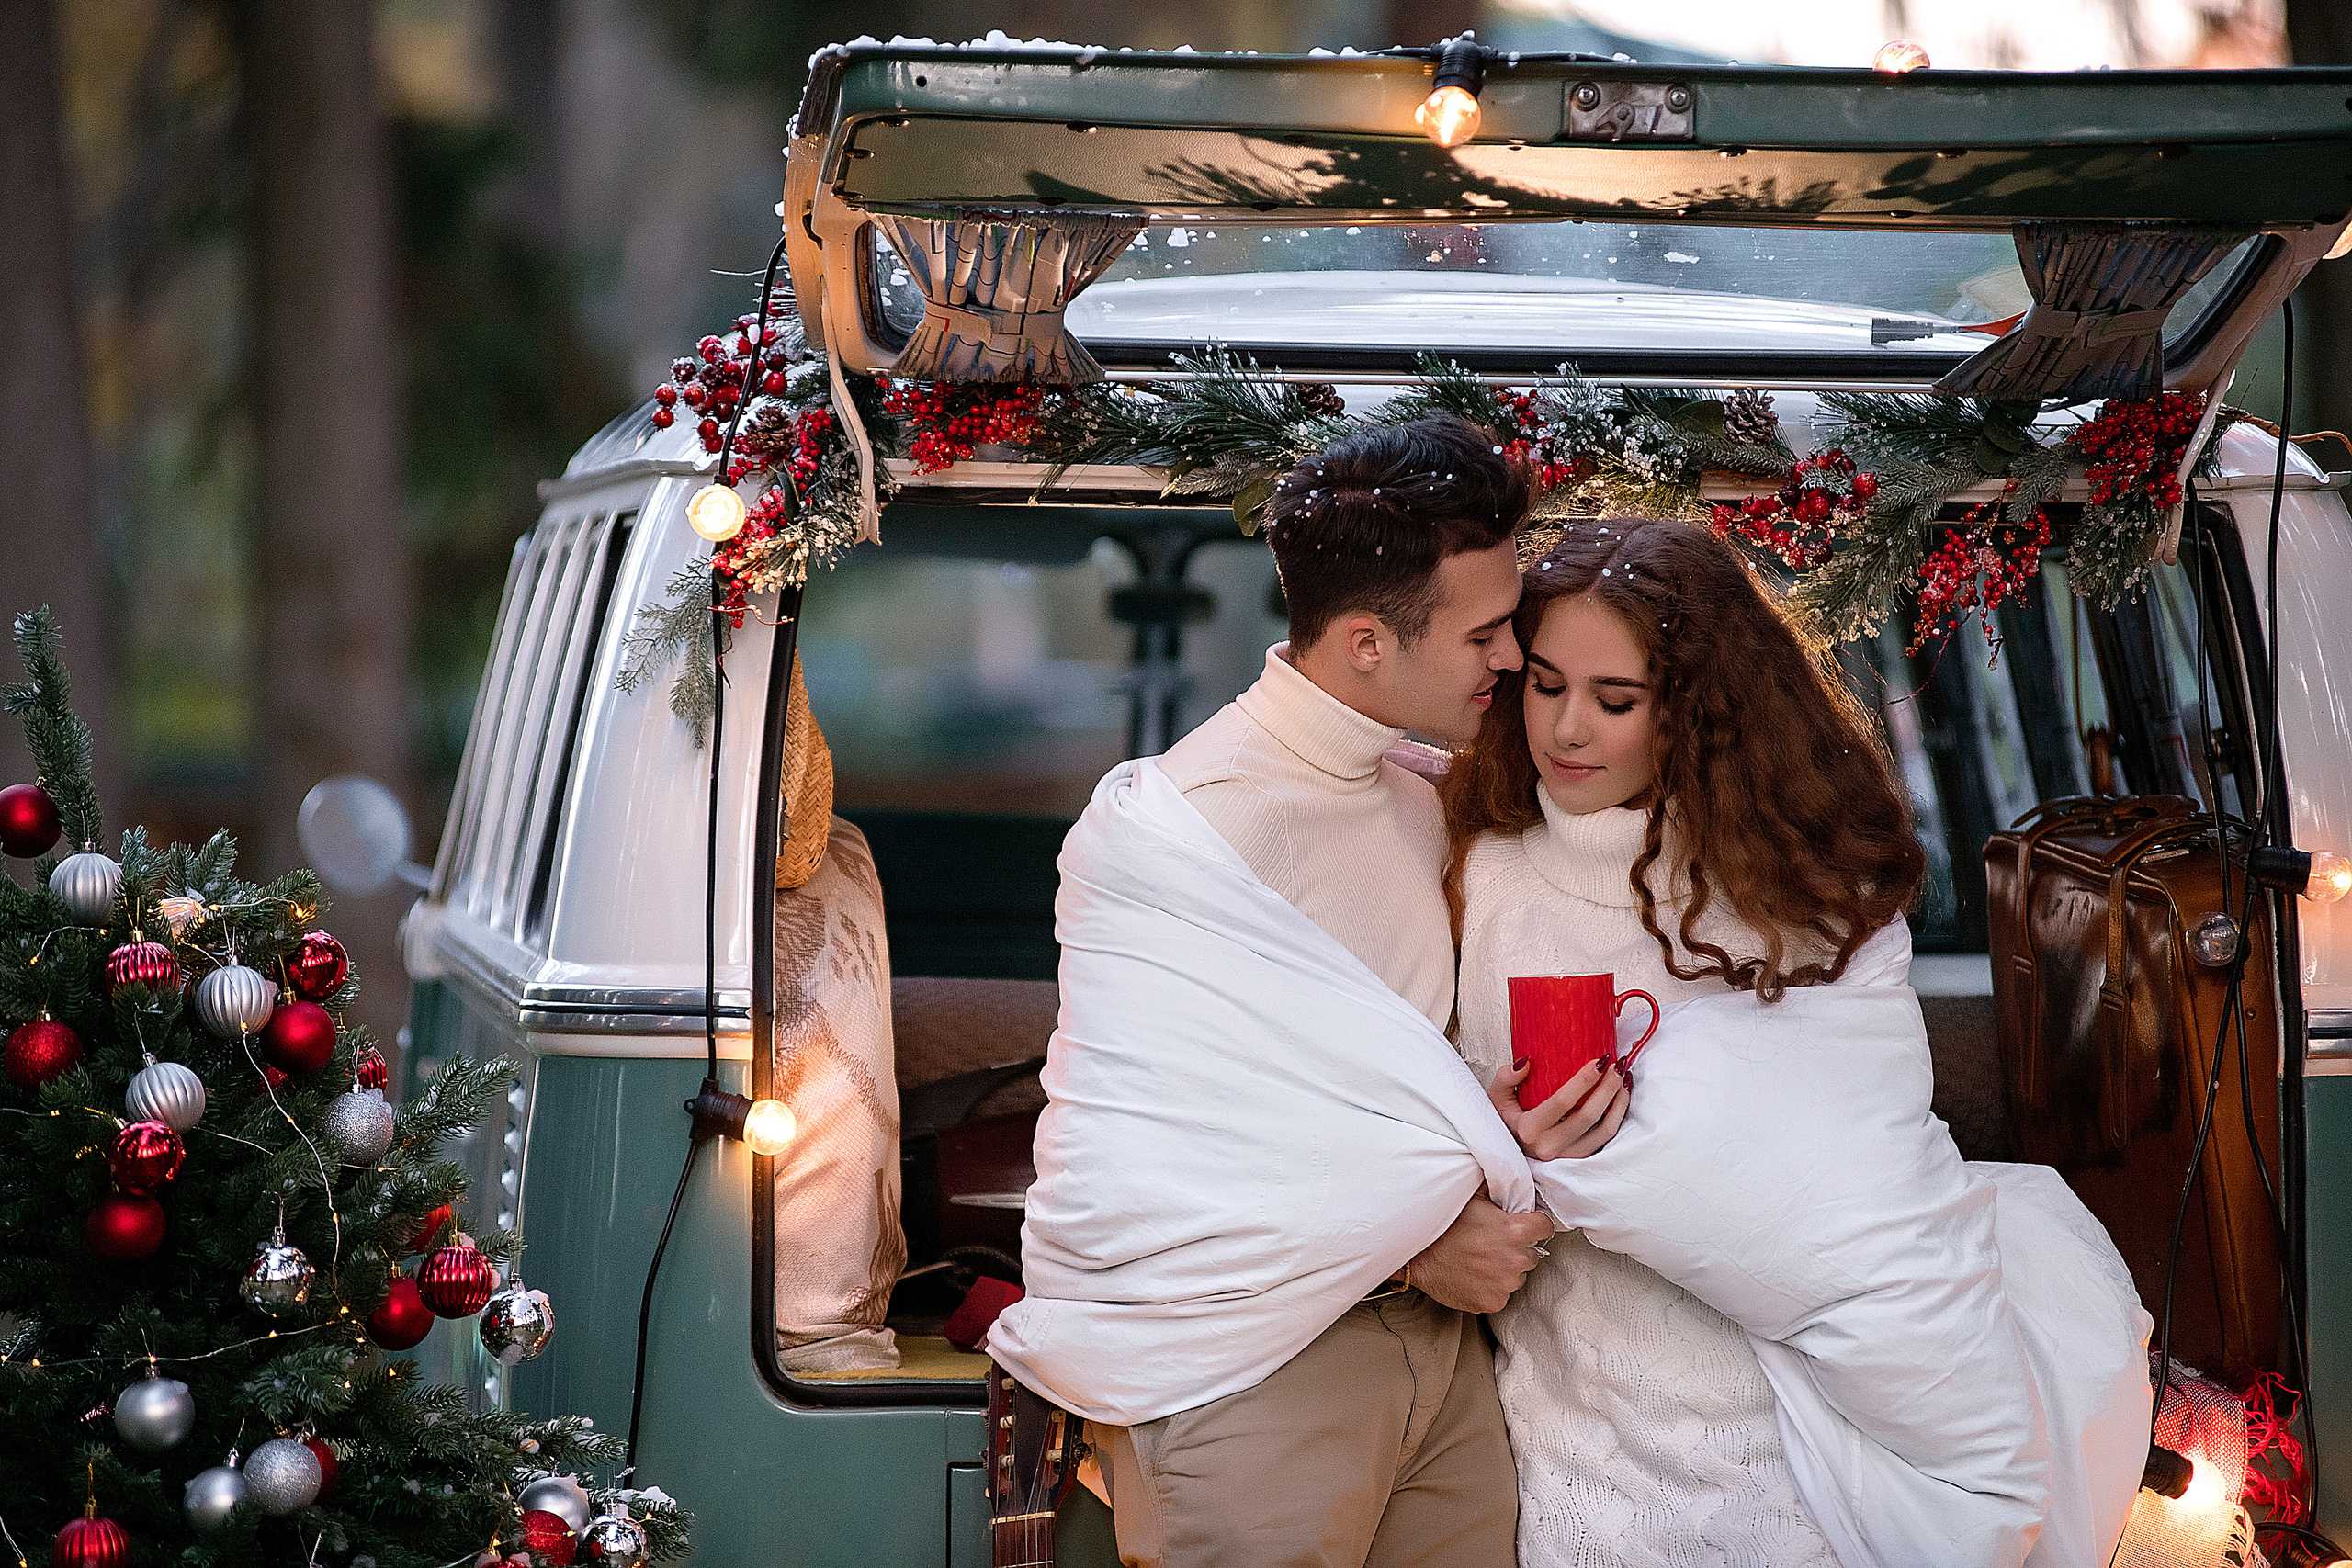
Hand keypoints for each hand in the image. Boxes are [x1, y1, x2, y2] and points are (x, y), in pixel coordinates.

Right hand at [1406, 1184, 1556, 1313]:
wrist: (1418, 1258)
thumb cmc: (1444, 1226)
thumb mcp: (1473, 1198)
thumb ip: (1498, 1189)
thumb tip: (1511, 1175)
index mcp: (1515, 1231)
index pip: (1545, 1228)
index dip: (1535, 1226)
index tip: (1526, 1228)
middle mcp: (1515, 1259)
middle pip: (1532, 1254)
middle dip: (1518, 1249)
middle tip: (1494, 1245)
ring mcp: (1505, 1283)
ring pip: (1518, 1275)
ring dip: (1506, 1270)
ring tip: (1481, 1261)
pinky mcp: (1494, 1302)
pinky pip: (1502, 1293)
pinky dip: (1492, 1287)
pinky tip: (1475, 1276)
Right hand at [1489, 1057, 1629, 1162]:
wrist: (1504, 1148)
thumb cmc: (1502, 1119)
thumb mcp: (1495, 1096)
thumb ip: (1506, 1077)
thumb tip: (1527, 1062)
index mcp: (1529, 1130)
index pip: (1562, 1102)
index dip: (1584, 1080)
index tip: (1599, 1060)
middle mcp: (1549, 1147)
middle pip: (1589, 1116)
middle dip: (1608, 1087)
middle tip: (1617, 1063)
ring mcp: (1566, 1156)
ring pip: (1604, 1130)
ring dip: (1618, 1102)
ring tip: (1623, 1078)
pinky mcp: (1578, 1158)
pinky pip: (1605, 1138)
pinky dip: (1617, 1116)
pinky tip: (1621, 1096)